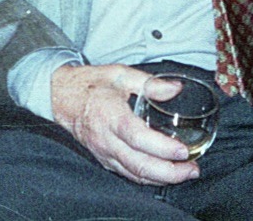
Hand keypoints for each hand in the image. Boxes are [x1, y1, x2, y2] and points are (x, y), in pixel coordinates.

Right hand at [49, 64, 199, 185]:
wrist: (60, 97)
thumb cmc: (90, 84)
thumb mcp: (120, 74)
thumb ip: (150, 83)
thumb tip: (175, 88)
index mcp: (111, 115)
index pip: (137, 137)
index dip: (161, 148)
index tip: (183, 151)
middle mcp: (106, 139)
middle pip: (138, 164)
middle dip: (168, 172)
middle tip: (192, 169)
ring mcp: (103, 152)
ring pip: (133, 174)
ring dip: (161, 178)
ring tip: (184, 174)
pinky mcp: (103, 159)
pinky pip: (126, 174)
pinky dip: (146, 178)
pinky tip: (163, 175)